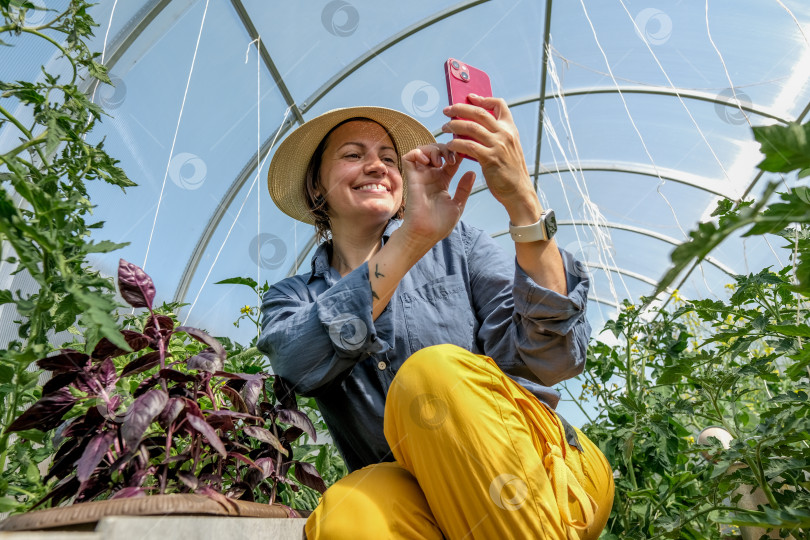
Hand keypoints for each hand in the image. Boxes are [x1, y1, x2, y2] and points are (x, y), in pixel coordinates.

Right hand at [400, 143, 475, 247]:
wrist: (426, 233)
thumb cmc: (440, 224)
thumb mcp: (458, 205)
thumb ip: (464, 188)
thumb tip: (472, 172)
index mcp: (442, 182)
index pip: (449, 160)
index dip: (457, 154)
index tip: (465, 154)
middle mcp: (431, 176)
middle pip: (437, 151)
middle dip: (446, 149)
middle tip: (453, 159)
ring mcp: (420, 176)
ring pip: (423, 150)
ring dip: (433, 149)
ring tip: (441, 162)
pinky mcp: (411, 177)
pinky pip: (409, 157)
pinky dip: (418, 152)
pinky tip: (429, 161)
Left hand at [442, 95, 539, 223]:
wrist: (518, 191)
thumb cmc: (510, 172)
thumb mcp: (508, 148)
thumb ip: (496, 136)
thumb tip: (474, 127)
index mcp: (510, 129)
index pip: (500, 104)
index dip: (483, 99)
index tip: (470, 97)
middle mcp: (505, 134)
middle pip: (479, 113)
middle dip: (460, 108)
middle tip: (447, 110)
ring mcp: (498, 145)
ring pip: (471, 127)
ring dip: (454, 125)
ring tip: (444, 127)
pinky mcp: (490, 158)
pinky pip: (468, 146)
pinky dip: (456, 143)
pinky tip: (449, 145)